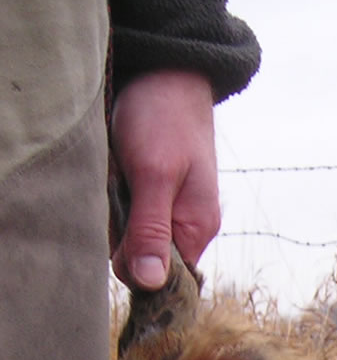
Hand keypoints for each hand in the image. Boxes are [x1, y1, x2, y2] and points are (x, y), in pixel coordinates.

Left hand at [110, 70, 219, 289]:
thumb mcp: (153, 175)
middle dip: (121, 239)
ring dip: (115, 218)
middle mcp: (189, 226)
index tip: (117, 239)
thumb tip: (151, 284)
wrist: (168, 74)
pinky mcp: (157, 195)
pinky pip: (130, 216)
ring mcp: (174, 210)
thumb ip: (151, 230)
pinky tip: (116, 178)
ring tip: (118, 181)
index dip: (134, 268)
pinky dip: (115, 203)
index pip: (163, 279)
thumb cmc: (163, 120)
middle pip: (145, 260)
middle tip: (116, 197)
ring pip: (133, 238)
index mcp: (198, 228)